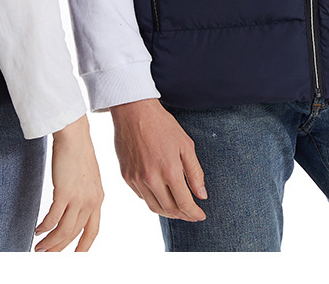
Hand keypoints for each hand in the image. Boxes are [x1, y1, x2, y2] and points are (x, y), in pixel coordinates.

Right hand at [34, 115, 102, 251]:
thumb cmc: (78, 152)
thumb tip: (75, 210)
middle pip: (74, 235)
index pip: (92, 232)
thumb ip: (86, 195)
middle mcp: (91, 202)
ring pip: (63, 231)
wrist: (74, 135)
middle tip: (47, 256)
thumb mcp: (89, 177)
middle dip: (59, 249)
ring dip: (50, 243)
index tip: (74, 257)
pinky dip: (44, 229)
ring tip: (39, 247)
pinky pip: (52, 220)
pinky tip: (37, 230)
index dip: (83, 248)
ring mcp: (78, 198)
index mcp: (98, 199)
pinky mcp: (64, 193)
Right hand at [110, 98, 206, 220]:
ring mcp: (136, 179)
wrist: (133, 111)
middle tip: (191, 214)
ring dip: (168, 212)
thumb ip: (195, 172)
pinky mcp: (126, 176)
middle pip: (169, 210)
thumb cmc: (162, 125)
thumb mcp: (185, 145)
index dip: (194, 213)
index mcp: (169, 170)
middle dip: (183, 215)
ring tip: (177, 210)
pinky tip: (161, 195)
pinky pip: (141, 196)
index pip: (184, 204)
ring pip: (154, 207)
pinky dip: (153, 200)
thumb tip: (202, 195)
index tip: (201, 216)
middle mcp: (151, 179)